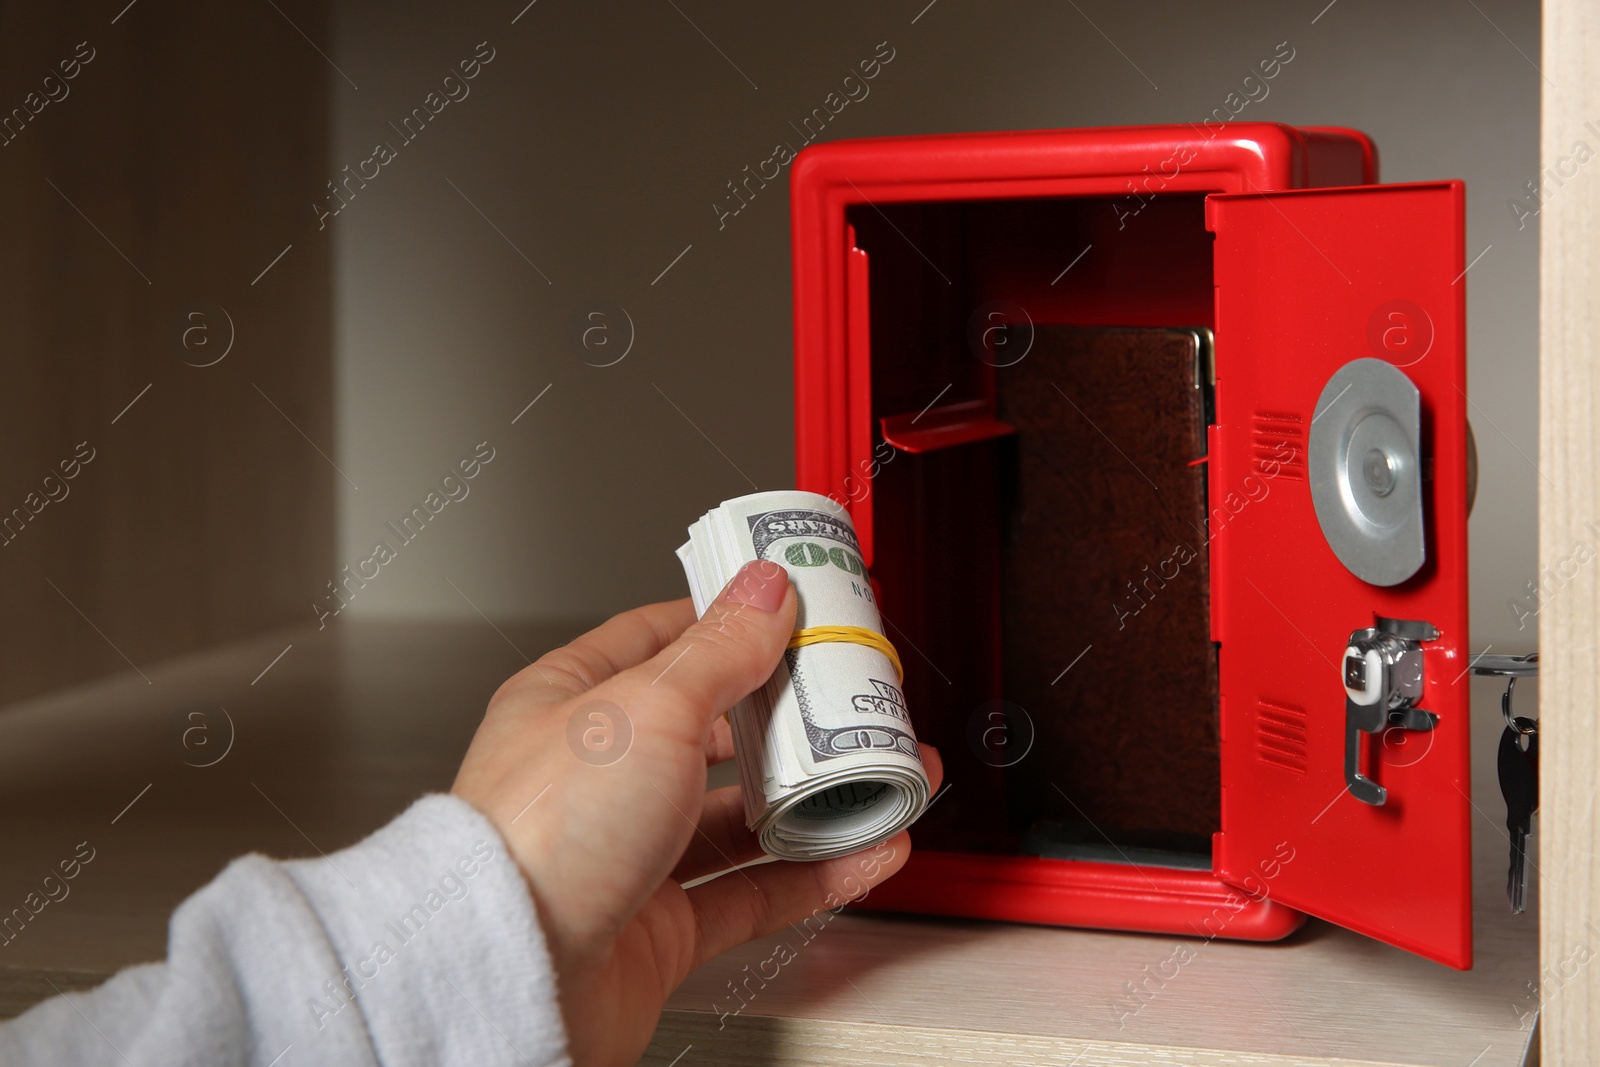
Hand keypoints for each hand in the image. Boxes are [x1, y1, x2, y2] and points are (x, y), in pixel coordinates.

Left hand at [451, 560, 942, 1066]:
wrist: (507, 974)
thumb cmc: (539, 832)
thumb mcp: (647, 709)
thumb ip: (718, 650)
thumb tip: (764, 590)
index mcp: (574, 703)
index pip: (662, 641)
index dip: (730, 621)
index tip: (793, 608)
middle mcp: (600, 778)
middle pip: (713, 732)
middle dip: (789, 719)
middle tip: (852, 701)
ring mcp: (630, 854)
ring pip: (740, 818)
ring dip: (813, 800)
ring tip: (876, 780)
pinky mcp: (659, 928)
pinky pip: (753, 893)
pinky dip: (813, 873)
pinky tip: (862, 853)